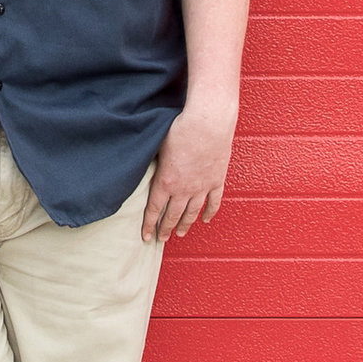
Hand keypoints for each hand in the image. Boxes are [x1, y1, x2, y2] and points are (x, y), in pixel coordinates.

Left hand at [144, 101, 235, 241]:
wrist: (208, 123)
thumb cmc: (181, 129)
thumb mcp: (158, 146)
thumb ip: (155, 163)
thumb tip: (148, 168)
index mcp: (165, 181)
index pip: (153, 209)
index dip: (148, 224)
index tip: (145, 236)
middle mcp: (183, 189)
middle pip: (172, 215)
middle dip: (165, 228)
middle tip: (161, 238)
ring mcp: (202, 187)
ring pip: (192, 212)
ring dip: (185, 224)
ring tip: (180, 233)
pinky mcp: (217, 180)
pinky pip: (213, 203)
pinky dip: (209, 213)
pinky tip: (205, 220)